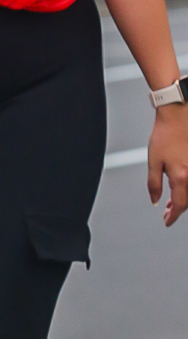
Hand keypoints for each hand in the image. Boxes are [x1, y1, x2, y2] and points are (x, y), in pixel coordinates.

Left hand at [147, 103, 187, 225]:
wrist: (176, 117)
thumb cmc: (164, 136)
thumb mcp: (154, 162)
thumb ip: (154, 184)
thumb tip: (156, 200)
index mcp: (181, 176)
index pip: (179, 204)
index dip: (173, 216)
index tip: (167, 221)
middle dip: (177, 209)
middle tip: (167, 213)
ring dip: (183, 199)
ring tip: (171, 202)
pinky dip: (187, 189)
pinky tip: (180, 188)